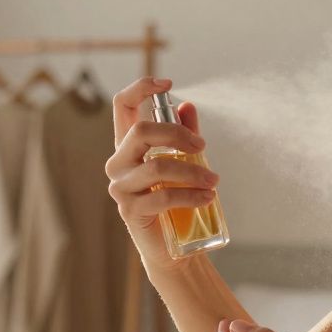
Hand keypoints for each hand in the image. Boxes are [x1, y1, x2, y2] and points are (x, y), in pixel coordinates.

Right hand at [105, 76, 219, 271]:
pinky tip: (207, 197)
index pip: (122, 106)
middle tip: (202, 147)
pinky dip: (190, 195)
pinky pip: (162, 196)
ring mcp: (120, 187)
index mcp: (127, 145)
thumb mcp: (183, 163)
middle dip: (178, 135)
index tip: (168, 83)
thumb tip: (188, 106)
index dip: (140, 88)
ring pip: (157, 166)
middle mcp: (118, 162)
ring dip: (192, 171)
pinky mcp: (129, 210)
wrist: (172, 248)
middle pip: (142, 131)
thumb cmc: (177, 202)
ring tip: (213, 181)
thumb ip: (183, 136)